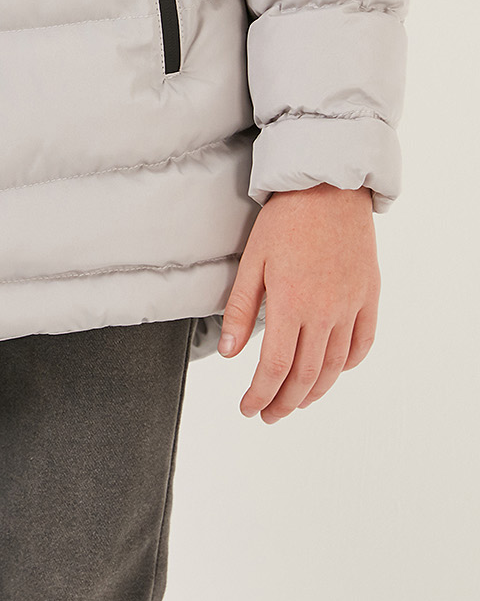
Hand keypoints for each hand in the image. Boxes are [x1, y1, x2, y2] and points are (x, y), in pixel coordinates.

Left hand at [217, 181, 378, 421]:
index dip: (261, 395)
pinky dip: (348, 365)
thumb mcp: (252, 260)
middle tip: (268, 414)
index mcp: (292, 304)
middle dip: (284, 402)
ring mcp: (351, 306)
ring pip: (335, 367)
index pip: (276, 368)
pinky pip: (362, 343)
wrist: (329, 186)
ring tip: (297, 402)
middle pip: (306, 376)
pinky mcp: (368, 296)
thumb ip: (242, 309)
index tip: (249, 408)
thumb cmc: (287, 218)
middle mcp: (325, 312)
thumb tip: (231, 353)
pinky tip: (334, 371)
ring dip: (315, 392)